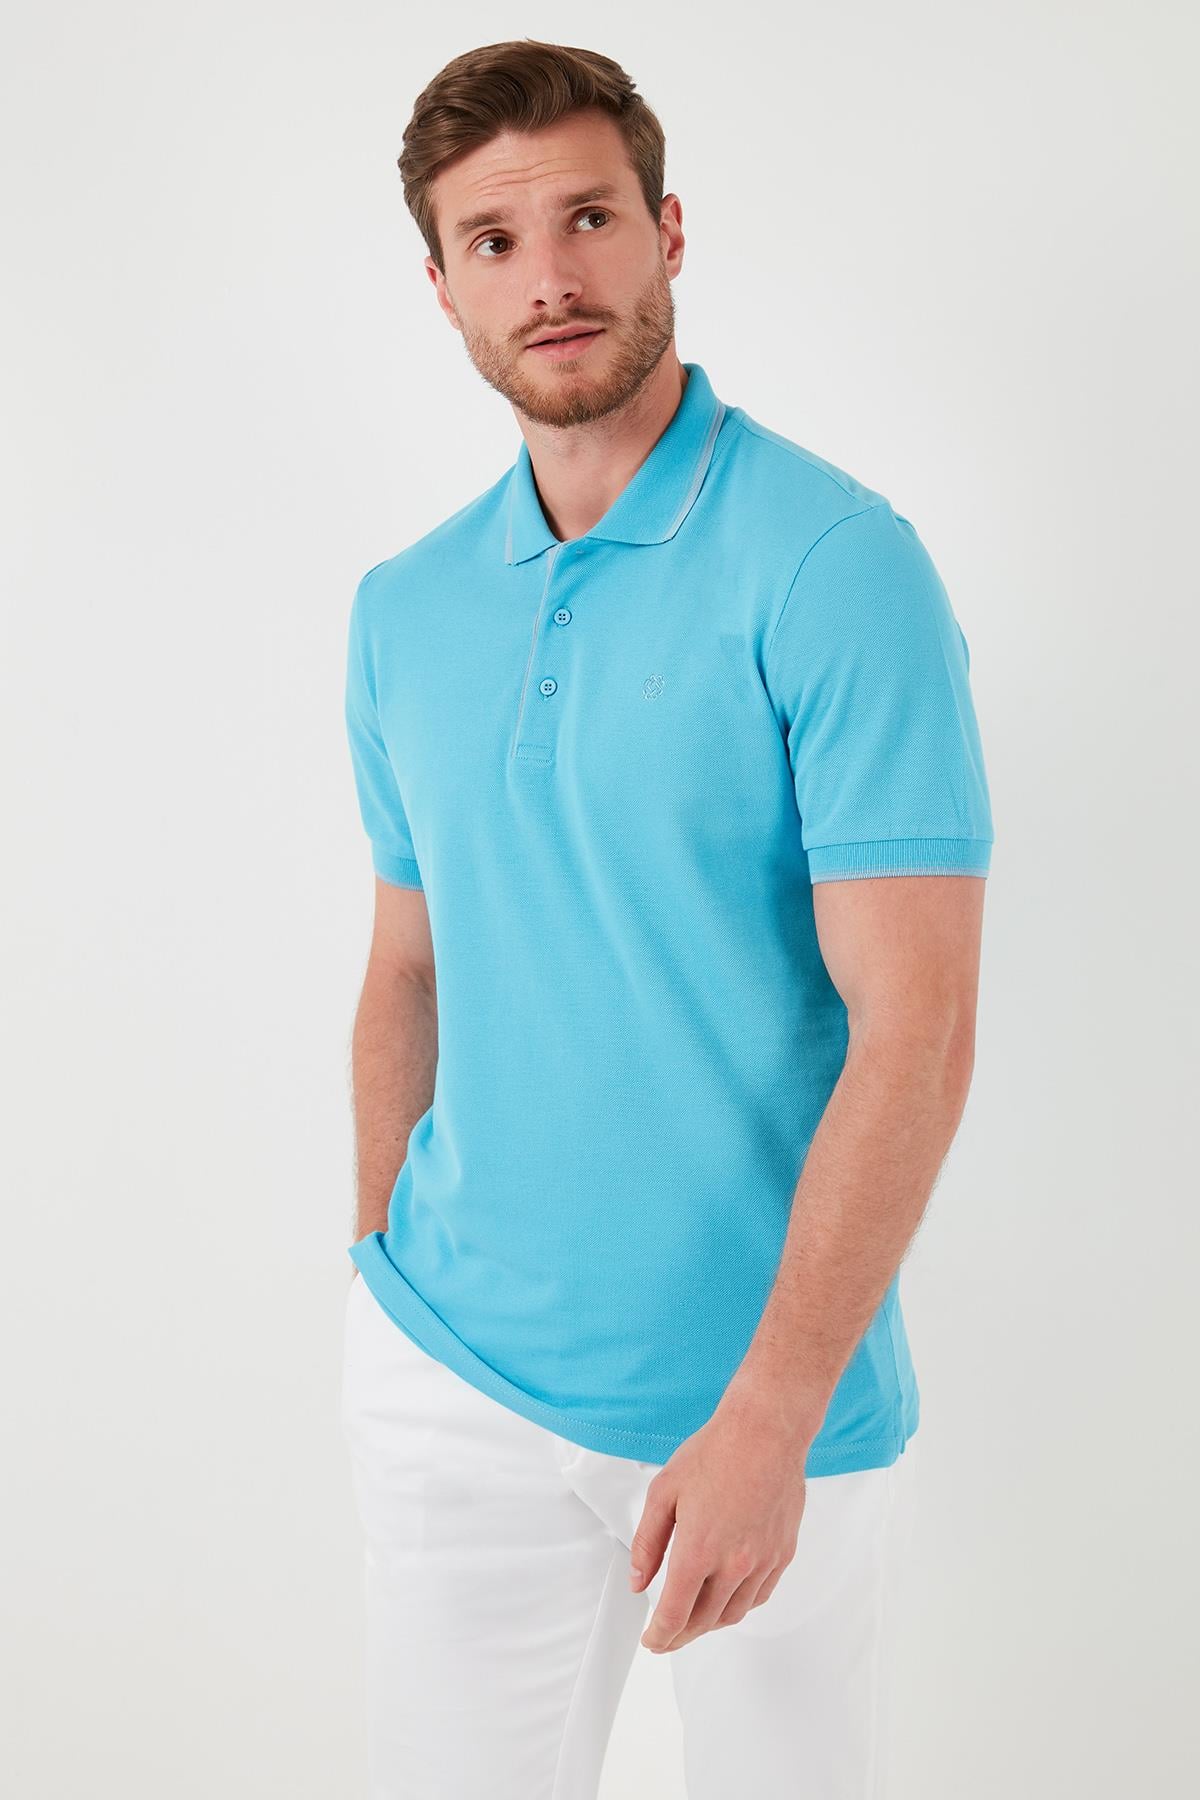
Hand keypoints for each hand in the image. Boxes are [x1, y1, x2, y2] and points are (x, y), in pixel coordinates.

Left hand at [630, 1387, 811, 1653]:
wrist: (766, 1431)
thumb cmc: (716, 1452)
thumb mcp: (664, 1491)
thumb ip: (647, 1543)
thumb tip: (639, 1580)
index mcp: (698, 1551)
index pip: (675, 1614)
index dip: (660, 1636)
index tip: (652, 1641)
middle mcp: (733, 1564)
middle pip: (704, 1621)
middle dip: (681, 1635)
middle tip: (667, 1637)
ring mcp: (762, 1561)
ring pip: (734, 1613)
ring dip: (710, 1623)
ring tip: (694, 1619)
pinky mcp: (782, 1553)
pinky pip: (759, 1596)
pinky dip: (739, 1605)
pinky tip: (727, 1597)